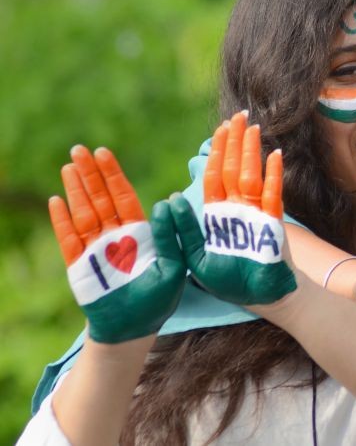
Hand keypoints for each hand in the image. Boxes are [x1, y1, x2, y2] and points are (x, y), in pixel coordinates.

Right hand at [49, 146, 185, 343]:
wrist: (135, 329)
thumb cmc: (159, 299)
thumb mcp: (175, 266)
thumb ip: (171, 236)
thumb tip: (165, 202)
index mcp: (139, 233)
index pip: (123, 196)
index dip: (113, 174)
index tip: (103, 152)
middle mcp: (115, 236)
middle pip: (100, 198)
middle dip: (90, 174)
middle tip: (80, 149)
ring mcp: (95, 249)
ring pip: (83, 213)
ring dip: (75, 190)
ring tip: (69, 166)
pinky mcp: (80, 266)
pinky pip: (69, 240)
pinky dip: (62, 221)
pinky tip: (56, 200)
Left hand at [175, 112, 295, 305]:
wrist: (262, 299)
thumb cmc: (230, 282)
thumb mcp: (195, 258)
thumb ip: (184, 231)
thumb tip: (170, 199)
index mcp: (216, 215)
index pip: (215, 176)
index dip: (216, 152)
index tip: (220, 129)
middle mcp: (236, 209)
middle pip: (234, 168)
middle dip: (235, 142)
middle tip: (239, 115)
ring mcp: (255, 214)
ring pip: (251, 176)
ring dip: (251, 151)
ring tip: (252, 127)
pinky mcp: (271, 225)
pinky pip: (272, 196)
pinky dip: (273, 175)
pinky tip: (275, 155)